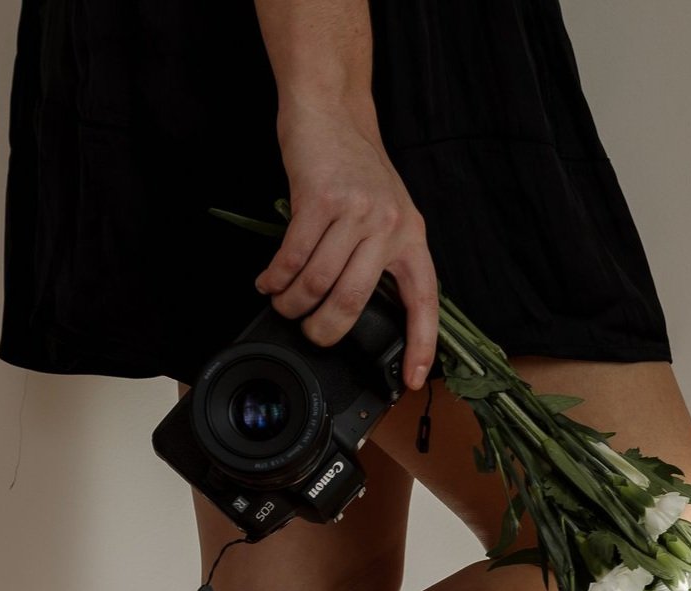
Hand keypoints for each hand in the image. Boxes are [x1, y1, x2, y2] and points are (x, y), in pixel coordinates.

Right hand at [257, 103, 438, 389]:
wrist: (332, 111)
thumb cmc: (355, 168)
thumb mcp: (386, 213)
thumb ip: (381, 257)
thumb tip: (359, 310)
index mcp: (410, 236)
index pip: (423, 301)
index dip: (420, 345)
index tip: (409, 379)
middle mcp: (387, 226)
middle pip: (352, 302)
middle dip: (324, 330)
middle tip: (309, 334)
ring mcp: (354, 212)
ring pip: (317, 283)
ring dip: (291, 303)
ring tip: (282, 304)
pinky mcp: (319, 198)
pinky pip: (292, 257)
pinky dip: (275, 277)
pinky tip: (268, 282)